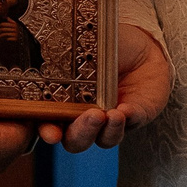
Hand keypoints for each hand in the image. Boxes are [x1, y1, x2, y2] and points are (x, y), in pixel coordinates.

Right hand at [49, 23, 171, 152]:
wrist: (140, 45)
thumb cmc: (103, 45)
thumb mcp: (79, 48)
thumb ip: (63, 58)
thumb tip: (46, 57)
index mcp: (63, 101)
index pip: (48, 124)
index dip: (47, 132)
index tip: (51, 133)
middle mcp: (83, 116)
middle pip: (75, 141)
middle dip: (80, 134)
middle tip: (90, 116)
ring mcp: (108, 120)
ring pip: (103, 140)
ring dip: (106, 131)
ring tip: (111, 114)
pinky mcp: (133, 118)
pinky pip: (131, 125)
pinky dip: (128, 119)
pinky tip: (126, 110)